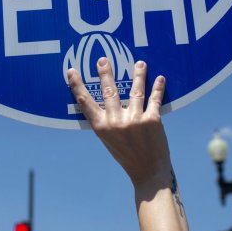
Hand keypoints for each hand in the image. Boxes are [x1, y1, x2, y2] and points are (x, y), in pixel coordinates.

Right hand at [67, 58, 171, 190]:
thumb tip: (105, 97)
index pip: (85, 102)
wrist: (148, 171)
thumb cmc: (127, 155)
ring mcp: (134, 120)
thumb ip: (106, 120)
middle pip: (109, 91)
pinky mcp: (152, 120)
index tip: (71, 71)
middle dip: (106, 73)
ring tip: (140, 63)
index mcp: (102, 127)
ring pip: (135, 91)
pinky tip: (160, 78)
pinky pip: (154, 99)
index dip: (77, 85)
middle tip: (103, 59)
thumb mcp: (109, 139)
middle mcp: (116, 121)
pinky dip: (157, 88)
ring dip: (138, 75)